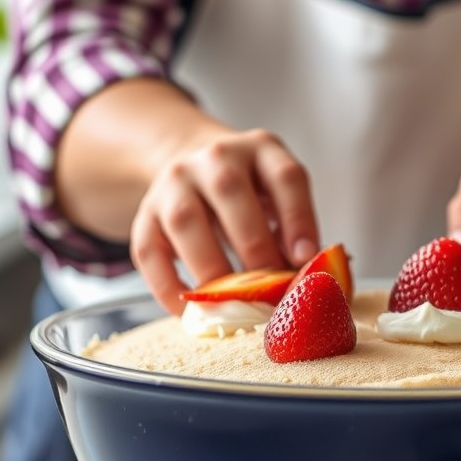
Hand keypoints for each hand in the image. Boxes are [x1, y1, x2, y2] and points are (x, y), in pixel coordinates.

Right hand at [130, 127, 319, 313]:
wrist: (193, 164)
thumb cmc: (250, 194)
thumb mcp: (279, 198)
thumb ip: (295, 233)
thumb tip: (315, 279)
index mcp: (262, 150)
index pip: (285, 178)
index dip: (299, 219)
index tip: (306, 259)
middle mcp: (216, 157)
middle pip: (231, 193)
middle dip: (255, 247)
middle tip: (271, 289)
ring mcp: (175, 182)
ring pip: (186, 221)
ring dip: (212, 268)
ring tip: (232, 304)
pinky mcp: (145, 213)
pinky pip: (149, 251)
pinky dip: (167, 286)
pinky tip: (190, 310)